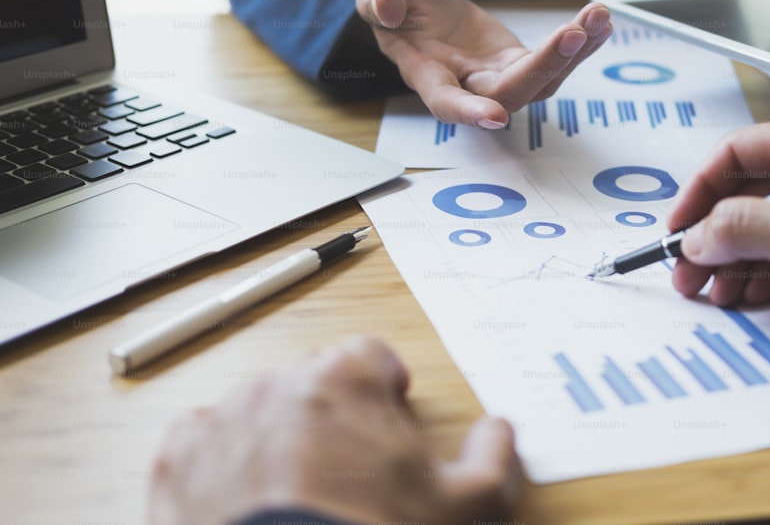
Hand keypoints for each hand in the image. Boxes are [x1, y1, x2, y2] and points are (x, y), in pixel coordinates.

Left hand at [149, 337, 521, 524]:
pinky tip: (244, 496)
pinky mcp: (177, 464)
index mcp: (346, 378)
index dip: (386, 385)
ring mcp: (223, 421)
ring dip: (277, 433)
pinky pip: (199, 441)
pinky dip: (220, 460)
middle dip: (333, 411)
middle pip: (314, 380)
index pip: (371, 354)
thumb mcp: (471, 507)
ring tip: (296, 488)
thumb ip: (494, 456)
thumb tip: (500, 431)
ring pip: (258, 409)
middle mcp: (279, 384)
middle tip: (351, 466)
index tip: (390, 412)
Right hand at [356, 0, 611, 127]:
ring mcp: (498, 77)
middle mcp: (468, 85)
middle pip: (511, 92)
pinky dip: (581, 42)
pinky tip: (600, 19)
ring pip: (542, 80)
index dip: (469, 111)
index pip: (447, 101)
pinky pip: (555, 61)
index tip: (496, 116)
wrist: (418, 7)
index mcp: (427, 74)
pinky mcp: (519, 62)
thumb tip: (386, 7)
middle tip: (573, 32)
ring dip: (574, 54)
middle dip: (545, 65)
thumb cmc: (395, 3)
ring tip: (598, 17)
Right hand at [667, 112, 769, 345]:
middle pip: (737, 197)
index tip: (676, 230)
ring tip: (712, 293)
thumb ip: (743, 228)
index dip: (697, 193)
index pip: (733, 156)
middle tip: (684, 273)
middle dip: (707, 238)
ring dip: (726, 261)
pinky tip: (744, 294)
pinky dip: (752, 274)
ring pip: (751, 229)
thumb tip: (693, 238)